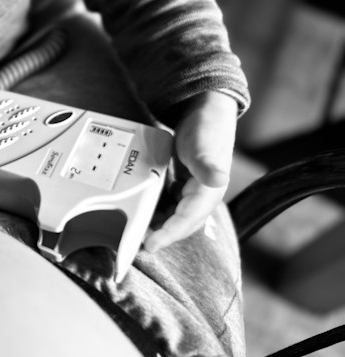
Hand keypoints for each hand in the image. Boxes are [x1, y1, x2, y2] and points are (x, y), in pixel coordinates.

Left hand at [143, 91, 237, 251]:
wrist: (206, 112)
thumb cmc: (206, 127)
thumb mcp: (203, 145)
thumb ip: (207, 164)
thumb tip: (218, 179)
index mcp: (209, 191)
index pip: (187, 220)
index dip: (169, 234)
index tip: (150, 245)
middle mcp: (203, 196)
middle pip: (181, 223)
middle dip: (161, 235)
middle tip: (137, 243)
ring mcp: (193, 192)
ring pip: (175, 217)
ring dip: (159, 226)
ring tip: (138, 233)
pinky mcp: (184, 186)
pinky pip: (172, 206)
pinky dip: (159, 212)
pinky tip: (146, 214)